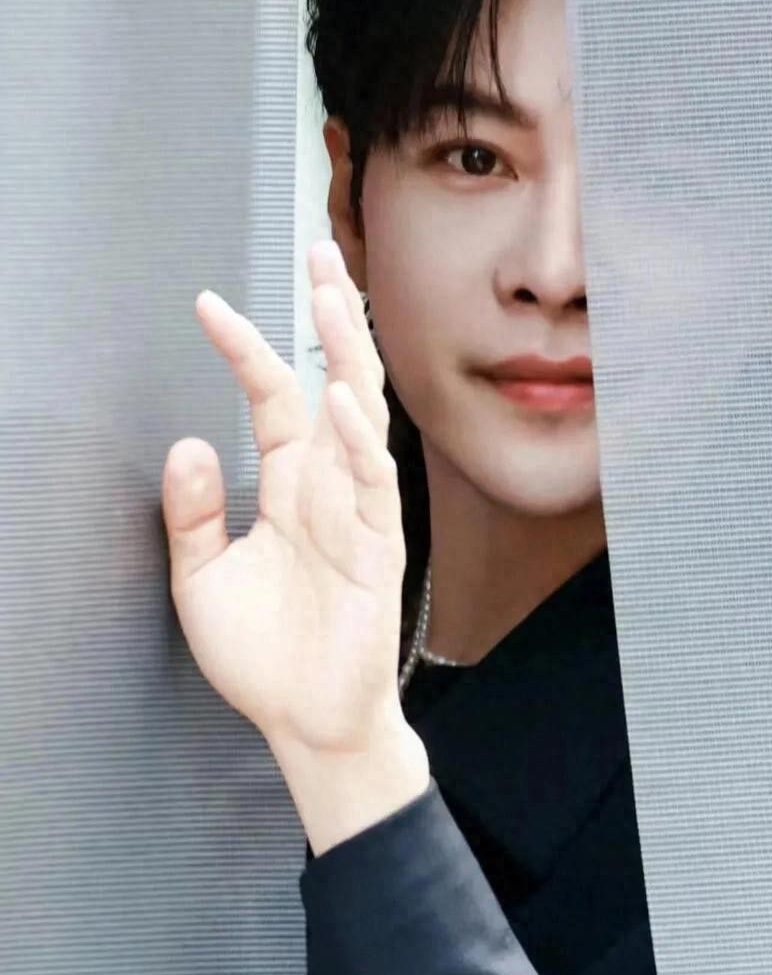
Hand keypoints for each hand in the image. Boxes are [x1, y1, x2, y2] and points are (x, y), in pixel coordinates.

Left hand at [161, 241, 419, 783]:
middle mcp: (328, 486)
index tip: (207, 304)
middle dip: (329, 318)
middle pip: (334, 382)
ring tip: (334, 296)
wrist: (307, 722)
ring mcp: (359, 512)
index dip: (244, 350)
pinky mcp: (379, 549)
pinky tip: (345, 401)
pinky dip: (361, 442)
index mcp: (291, 485)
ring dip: (350, 355)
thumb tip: (188, 443)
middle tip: (318, 252)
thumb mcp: (203, 579)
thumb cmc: (265, 655)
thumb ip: (194, 514)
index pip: (273, 399)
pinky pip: (375, 484)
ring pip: (363, 415)